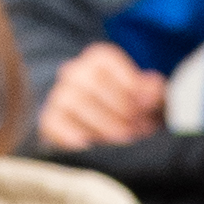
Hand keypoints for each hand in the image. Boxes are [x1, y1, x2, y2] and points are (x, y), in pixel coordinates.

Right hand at [32, 41, 168, 151]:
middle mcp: (75, 72)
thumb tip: (153, 88)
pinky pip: (53, 122)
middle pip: (91, 81)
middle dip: (118, 106)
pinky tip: (87, 144)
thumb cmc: (131, 110)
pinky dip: (68, 133)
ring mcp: (60, 95)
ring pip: (73, 101)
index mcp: (99, 60)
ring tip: (122, 137)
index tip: (145, 105)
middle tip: (137, 126)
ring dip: (101, 122)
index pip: (106, 61)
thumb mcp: (147, 99)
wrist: (104, 131)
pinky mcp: (51, 119)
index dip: (128, 83)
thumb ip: (153, 91)